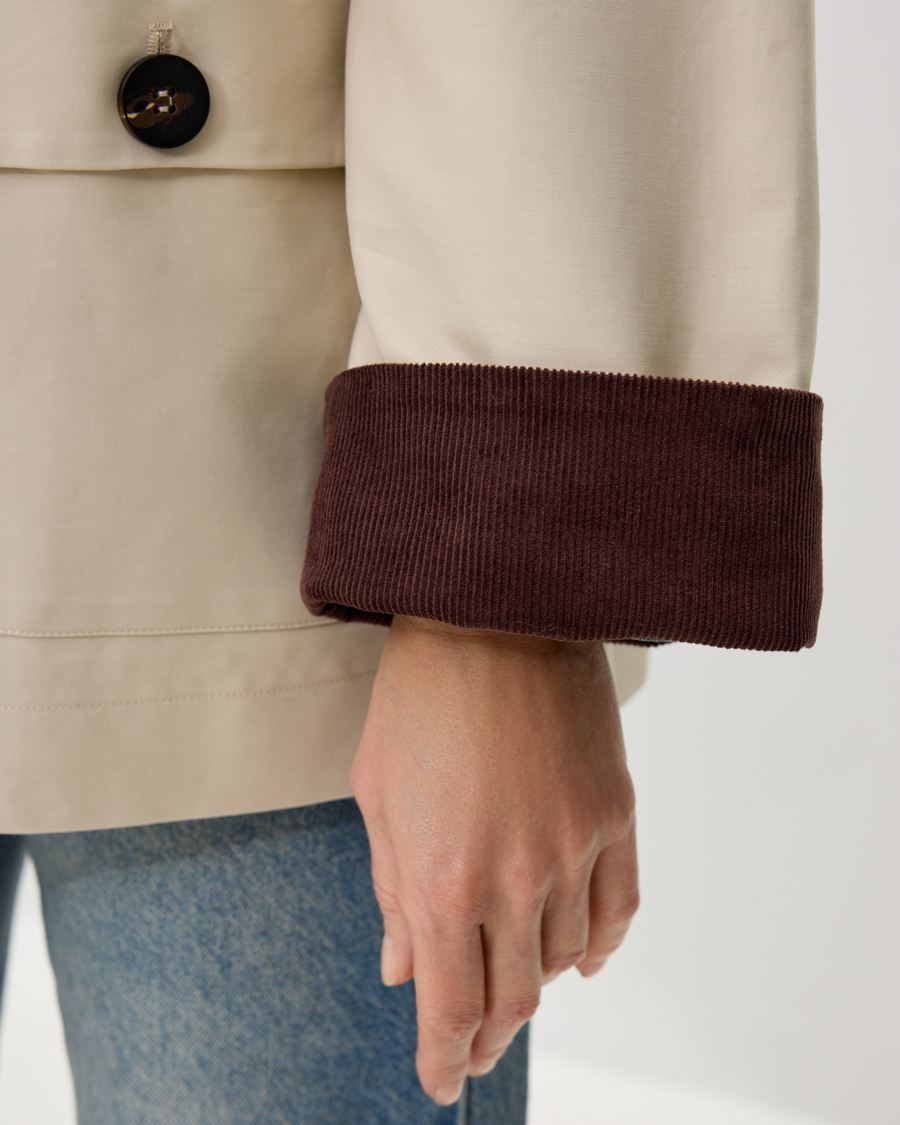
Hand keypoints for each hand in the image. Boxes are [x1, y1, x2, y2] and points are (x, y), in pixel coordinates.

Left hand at [350, 614, 638, 1104]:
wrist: (493, 613)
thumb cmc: (420, 695)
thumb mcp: (378, 793)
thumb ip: (391, 891)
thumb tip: (399, 969)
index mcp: (442, 878)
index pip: (450, 1005)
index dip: (444, 1056)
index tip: (441, 1081)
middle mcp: (514, 878)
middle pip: (513, 998)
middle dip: (487, 1036)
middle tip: (471, 1049)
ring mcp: (574, 848)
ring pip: (566, 960)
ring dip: (537, 988)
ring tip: (514, 989)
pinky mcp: (615, 813)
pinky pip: (619, 911)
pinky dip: (599, 948)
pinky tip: (580, 958)